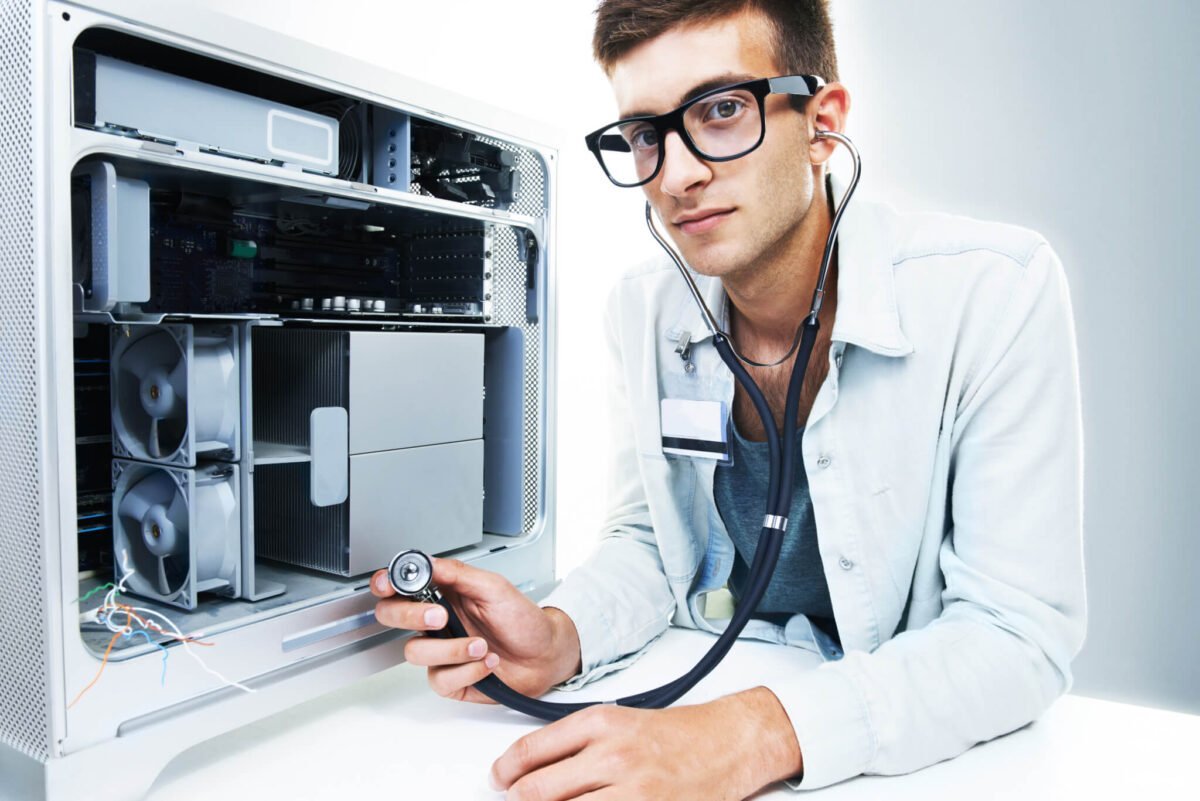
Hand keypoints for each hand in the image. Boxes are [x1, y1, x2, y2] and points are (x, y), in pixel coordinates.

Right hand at [371, 557, 581, 702]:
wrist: (546, 655)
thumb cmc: (524, 620)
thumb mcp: (494, 587)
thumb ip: (457, 574)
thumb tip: (426, 562)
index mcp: (443, 594)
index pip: (401, 587)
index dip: (386, 584)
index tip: (388, 585)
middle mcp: (437, 622)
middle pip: (392, 617)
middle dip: (410, 615)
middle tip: (440, 616)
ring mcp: (441, 651)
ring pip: (415, 651)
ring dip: (452, 649)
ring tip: (482, 645)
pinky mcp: (451, 679)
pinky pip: (439, 679)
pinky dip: (467, 670)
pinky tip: (486, 663)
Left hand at [488, 687, 803, 799]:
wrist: (728, 742)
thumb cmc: (678, 734)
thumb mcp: (621, 722)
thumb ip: (578, 743)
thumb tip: (533, 767)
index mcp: (601, 722)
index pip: (532, 750)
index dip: (506, 770)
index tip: (499, 778)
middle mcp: (612, 754)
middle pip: (538, 790)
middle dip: (520, 799)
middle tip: (516, 799)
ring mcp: (631, 789)